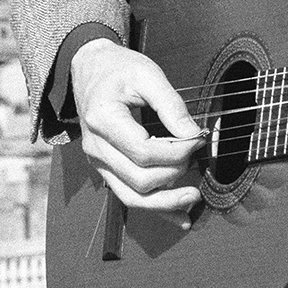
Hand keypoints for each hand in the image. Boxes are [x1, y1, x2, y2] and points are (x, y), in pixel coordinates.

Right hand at [70, 37, 204, 225]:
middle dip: (174, 173)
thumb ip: (171, 105)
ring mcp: (98, 162)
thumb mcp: (147, 74)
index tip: (197, 140)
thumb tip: (193, 134)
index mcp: (102, 120)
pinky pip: (129, 196)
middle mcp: (96, 147)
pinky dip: (156, 210)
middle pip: (139, 179)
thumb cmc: (118, 69)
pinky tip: (179, 217)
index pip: (143, 151)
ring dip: (166, 203)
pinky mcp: (107, 168)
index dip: (176, 151)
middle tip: (195, 156)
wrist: (90, 69)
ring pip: (132, 197)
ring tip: (194, 197)